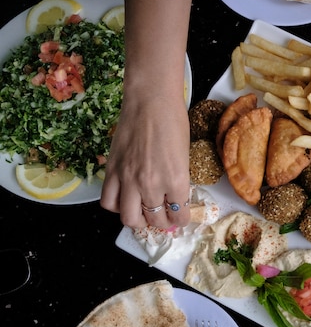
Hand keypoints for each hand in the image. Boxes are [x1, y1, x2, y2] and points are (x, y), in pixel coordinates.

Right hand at [100, 90, 190, 229]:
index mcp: (176, 180)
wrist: (150, 102)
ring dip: (139, 220)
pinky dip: (117, 206)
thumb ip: (178, 180)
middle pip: (154, 220)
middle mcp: (151, 184)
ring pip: (129, 218)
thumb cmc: (174, 123)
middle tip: (163, 217)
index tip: (180, 217)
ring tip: (143, 214)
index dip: (181, 219)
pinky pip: (108, 201)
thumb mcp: (185, 156)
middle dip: (162, 223)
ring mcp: (128, 179)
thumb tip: (174, 198)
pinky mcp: (111, 170)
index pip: (179, 214)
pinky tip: (125, 199)